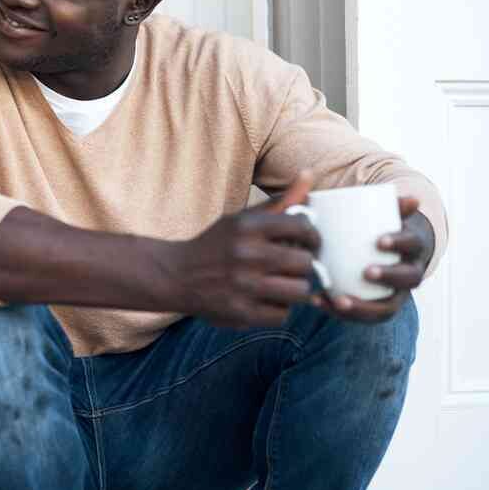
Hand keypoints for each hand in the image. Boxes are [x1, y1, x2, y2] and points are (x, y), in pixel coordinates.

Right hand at [171, 171, 321, 327]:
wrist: (176, 276)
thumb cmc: (217, 245)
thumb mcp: (242, 219)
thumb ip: (280, 201)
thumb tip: (309, 174)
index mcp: (247, 227)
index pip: (302, 227)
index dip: (312, 236)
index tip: (307, 242)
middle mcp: (246, 254)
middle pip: (305, 263)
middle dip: (304, 265)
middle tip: (295, 266)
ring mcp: (243, 285)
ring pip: (299, 291)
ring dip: (295, 289)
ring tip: (284, 284)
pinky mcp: (240, 312)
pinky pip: (282, 315)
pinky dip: (279, 309)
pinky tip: (267, 300)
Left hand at [318, 196, 433, 322]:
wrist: (388, 252)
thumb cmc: (379, 228)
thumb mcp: (385, 215)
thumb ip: (387, 203)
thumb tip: (407, 197)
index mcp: (412, 248)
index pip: (412, 245)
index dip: (399, 243)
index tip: (379, 240)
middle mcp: (409, 274)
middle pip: (408, 279)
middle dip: (389, 277)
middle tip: (366, 271)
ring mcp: (395, 295)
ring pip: (386, 308)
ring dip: (362, 307)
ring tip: (337, 299)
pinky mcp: (375, 308)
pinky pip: (362, 317)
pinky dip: (340, 312)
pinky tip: (318, 301)